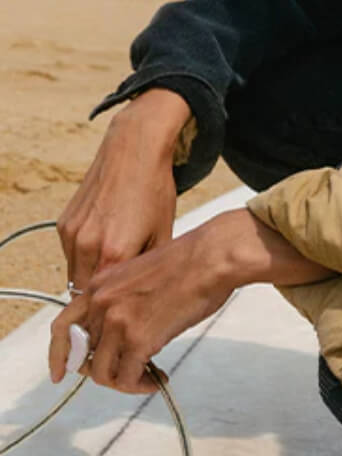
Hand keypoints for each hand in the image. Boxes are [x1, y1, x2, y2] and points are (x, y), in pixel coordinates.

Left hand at [48, 209, 335, 392]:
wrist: (214, 256)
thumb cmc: (191, 260)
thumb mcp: (141, 271)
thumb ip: (121, 297)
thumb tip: (122, 329)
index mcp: (101, 284)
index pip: (63, 326)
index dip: (60, 355)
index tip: (61, 372)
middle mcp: (102, 303)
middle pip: (86, 354)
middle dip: (108, 366)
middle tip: (130, 369)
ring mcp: (118, 322)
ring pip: (103, 373)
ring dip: (124, 382)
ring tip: (146, 378)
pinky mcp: (139, 339)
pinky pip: (127, 379)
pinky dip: (141, 386)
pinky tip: (159, 379)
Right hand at [56, 88, 189, 290]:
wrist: (134, 151)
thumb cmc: (154, 188)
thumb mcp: (164, 231)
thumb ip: (148, 267)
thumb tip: (146, 288)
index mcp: (115, 253)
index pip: (106, 300)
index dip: (115, 304)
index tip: (124, 303)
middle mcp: (88, 245)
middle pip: (86, 291)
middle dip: (100, 293)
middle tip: (118, 287)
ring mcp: (72, 234)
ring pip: (75, 273)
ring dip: (90, 274)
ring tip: (114, 260)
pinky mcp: (64, 223)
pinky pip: (70, 253)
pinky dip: (83, 254)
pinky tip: (104, 238)